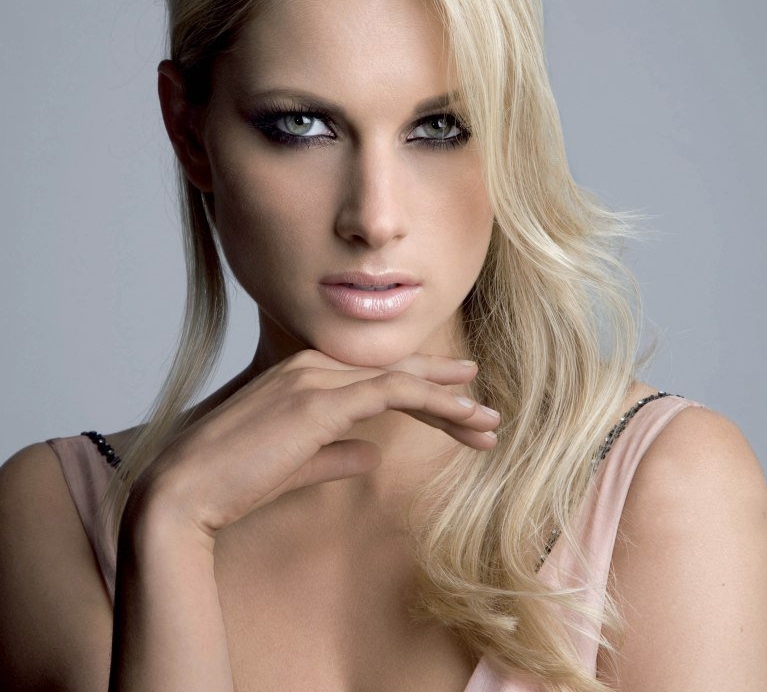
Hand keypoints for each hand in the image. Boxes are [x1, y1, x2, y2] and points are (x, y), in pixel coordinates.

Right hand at [128, 349, 498, 543]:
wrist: (182, 495)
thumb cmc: (232, 484)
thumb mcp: (295, 466)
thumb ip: (335, 454)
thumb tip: (370, 455)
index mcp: (302, 376)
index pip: (374, 377)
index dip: (420, 390)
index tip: (457, 406)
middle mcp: (311, 366)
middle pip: (394, 372)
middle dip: (444, 392)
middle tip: (486, 411)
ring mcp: (315, 379)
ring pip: (401, 380)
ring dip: (450, 402)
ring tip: (489, 423)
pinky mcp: (319, 402)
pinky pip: (391, 393)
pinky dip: (433, 402)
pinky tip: (464, 418)